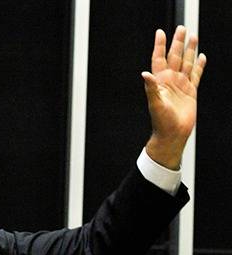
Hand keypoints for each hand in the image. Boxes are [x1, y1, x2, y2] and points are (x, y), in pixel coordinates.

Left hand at [142, 25, 205, 169]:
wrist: (172, 134)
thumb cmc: (161, 122)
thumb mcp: (155, 104)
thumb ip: (151, 88)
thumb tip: (145, 74)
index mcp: (160, 82)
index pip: (159, 59)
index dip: (159, 46)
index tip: (160, 32)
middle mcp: (170, 81)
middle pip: (175, 57)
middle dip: (177, 43)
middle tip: (181, 28)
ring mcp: (181, 85)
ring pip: (187, 63)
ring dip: (190, 50)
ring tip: (193, 36)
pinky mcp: (191, 91)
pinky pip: (196, 75)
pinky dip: (199, 66)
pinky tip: (201, 56)